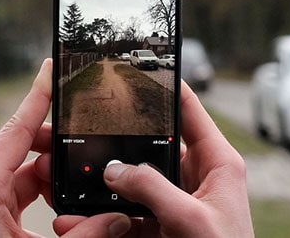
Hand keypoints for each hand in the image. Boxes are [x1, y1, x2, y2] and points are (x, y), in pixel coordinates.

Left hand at [0, 59, 131, 237]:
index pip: (16, 128)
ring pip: (20, 170)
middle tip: (92, 139)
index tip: (52, 68)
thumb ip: (86, 235)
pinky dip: (40, 191)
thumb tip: (121, 216)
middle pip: (21, 146)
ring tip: (86, 175)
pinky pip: (15, 191)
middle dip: (58, 144)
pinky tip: (66, 200)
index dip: (39, 96)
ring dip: (52, 172)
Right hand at [54, 80, 253, 237]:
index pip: (188, 109)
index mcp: (217, 162)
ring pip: (134, 182)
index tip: (135, 68)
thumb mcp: (191, 219)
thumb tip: (114, 170)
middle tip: (86, 131)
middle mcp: (197, 175)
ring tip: (72, 174)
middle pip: (152, 145)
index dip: (164, 86)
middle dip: (117, 144)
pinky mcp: (162, 226)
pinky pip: (127, 214)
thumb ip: (152, 189)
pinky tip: (78, 215)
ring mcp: (178, 201)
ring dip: (104, 184)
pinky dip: (103, 216)